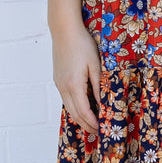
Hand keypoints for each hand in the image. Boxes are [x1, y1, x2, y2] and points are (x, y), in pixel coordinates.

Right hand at [47, 0, 101, 132]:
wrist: (64, 30)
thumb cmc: (82, 44)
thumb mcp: (95, 64)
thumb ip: (99, 85)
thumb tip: (103, 103)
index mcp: (74, 85)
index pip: (84, 112)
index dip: (93, 123)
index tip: (103, 129)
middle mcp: (63, 87)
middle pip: (74, 114)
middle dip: (86, 125)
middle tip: (99, 132)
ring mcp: (59, 84)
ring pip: (69, 108)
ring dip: (80, 118)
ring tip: (92, 124)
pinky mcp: (58, 79)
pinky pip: (66, 99)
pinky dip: (75, 108)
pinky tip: (83, 108)